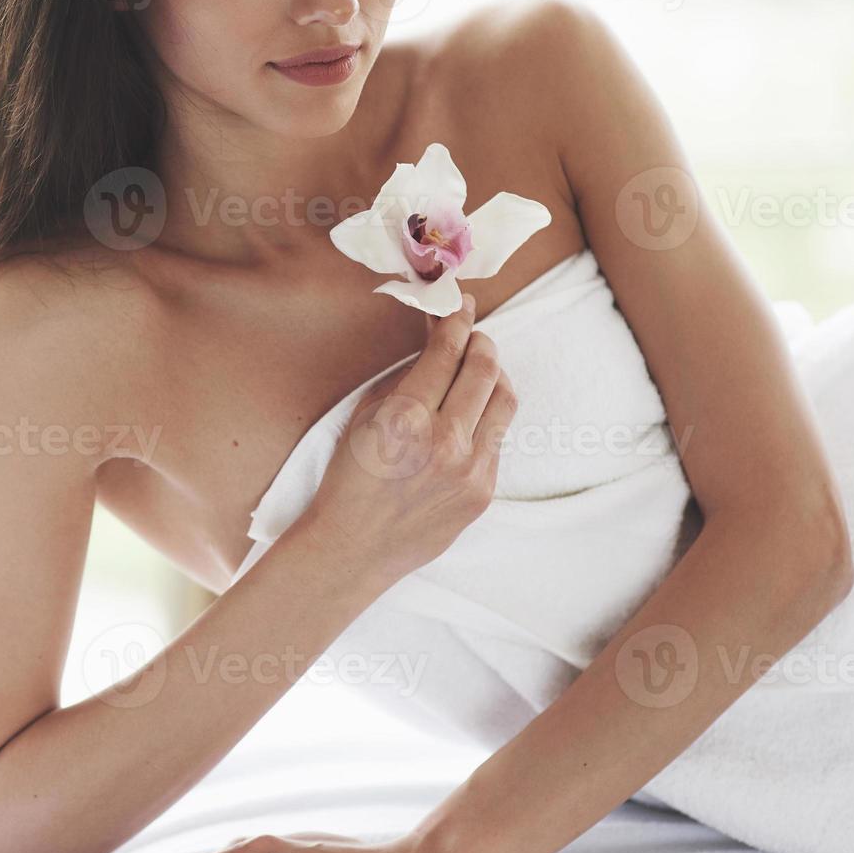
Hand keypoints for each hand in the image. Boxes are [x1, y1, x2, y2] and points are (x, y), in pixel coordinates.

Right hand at [299, 293, 516, 586]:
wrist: (354, 548)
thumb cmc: (349, 478)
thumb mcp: (364, 416)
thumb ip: (406, 374)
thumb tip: (436, 334)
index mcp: (405, 416)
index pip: (448, 350)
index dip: (458, 319)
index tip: (462, 304)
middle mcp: (444, 441)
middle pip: (485, 368)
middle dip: (480, 341)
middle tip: (473, 334)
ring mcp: (470, 469)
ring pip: (504, 400)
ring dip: (494, 375)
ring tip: (480, 370)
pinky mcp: (484, 492)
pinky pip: (497, 439)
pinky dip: (486, 418)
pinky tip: (469, 418)